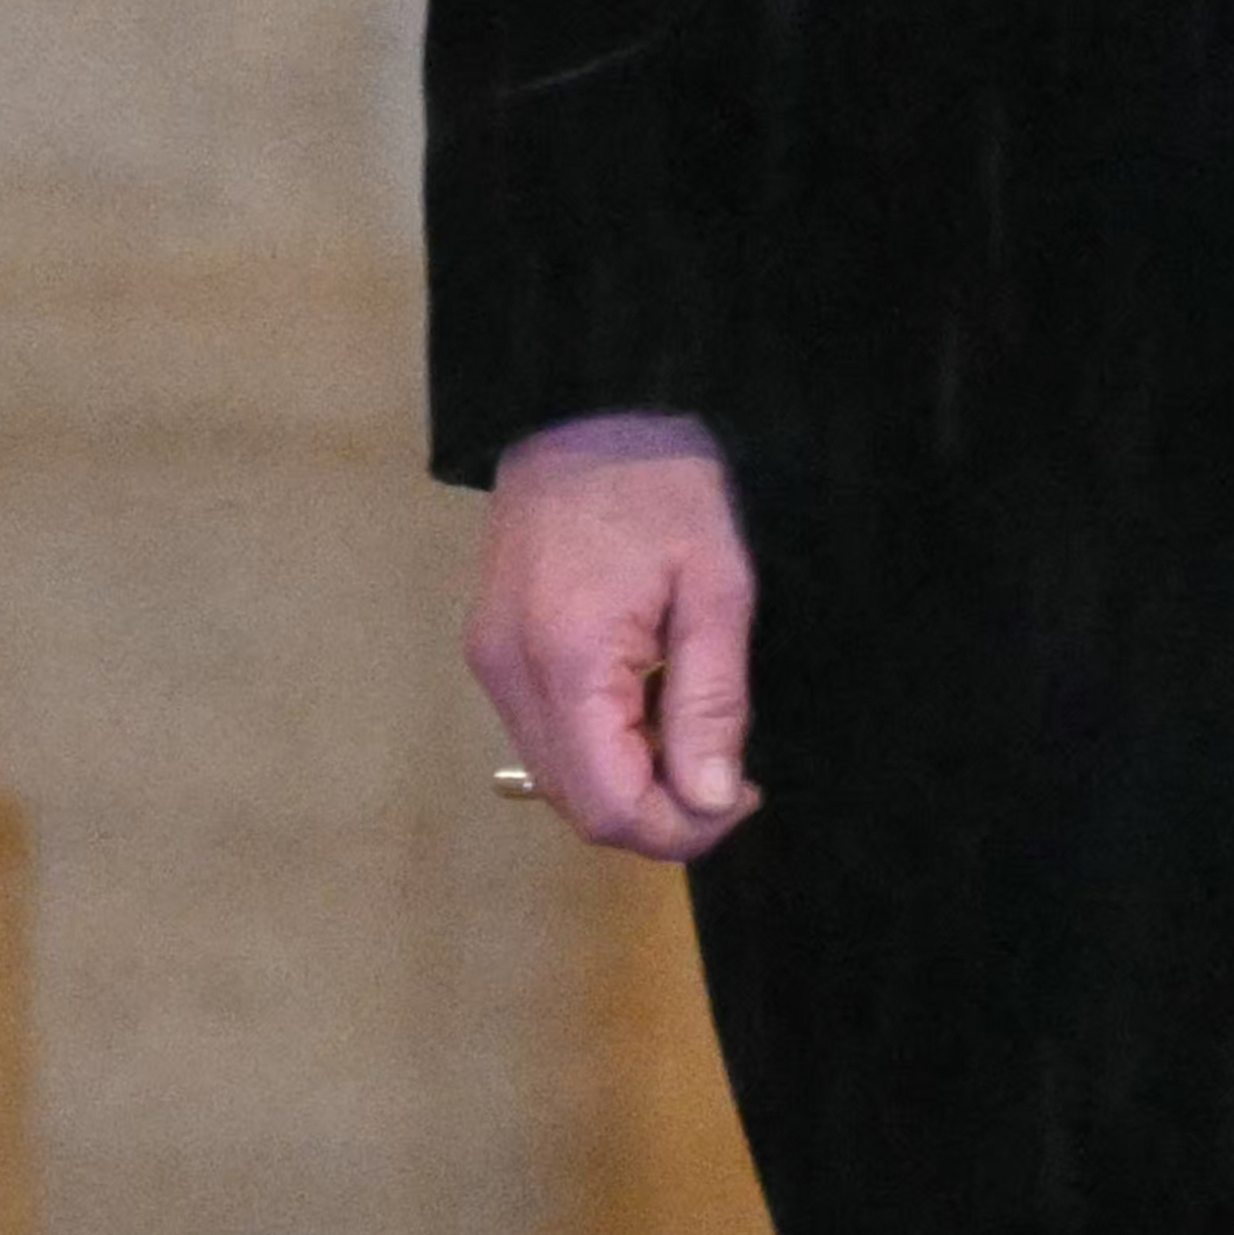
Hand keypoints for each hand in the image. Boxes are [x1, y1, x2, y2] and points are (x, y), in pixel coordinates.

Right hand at [468, 409, 761, 859]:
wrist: (588, 405)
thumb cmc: (662, 482)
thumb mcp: (716, 588)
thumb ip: (710, 703)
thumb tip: (713, 801)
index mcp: (565, 664)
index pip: (606, 806)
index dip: (678, 829)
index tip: (742, 798)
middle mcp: (510, 677)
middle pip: (576, 802)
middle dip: (657, 811)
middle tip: (729, 773)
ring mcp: (491, 664)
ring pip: (557, 774)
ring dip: (628, 778)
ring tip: (693, 728)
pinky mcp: (491, 649)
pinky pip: (545, 731)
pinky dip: (599, 741)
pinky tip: (649, 699)